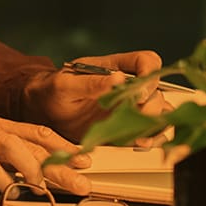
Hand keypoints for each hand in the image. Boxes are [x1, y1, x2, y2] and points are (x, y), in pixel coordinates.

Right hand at [0, 110, 93, 194]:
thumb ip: (0, 153)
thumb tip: (26, 172)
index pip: (37, 132)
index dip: (64, 145)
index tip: (85, 160)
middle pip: (32, 143)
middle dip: (60, 163)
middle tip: (82, 181)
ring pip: (11, 147)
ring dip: (32, 166)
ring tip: (45, 186)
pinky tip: (9, 191)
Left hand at [27, 50, 171, 143]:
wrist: (44, 112)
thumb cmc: (53, 91)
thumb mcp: (66, 85)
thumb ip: (91, 82)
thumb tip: (119, 78)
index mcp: (115, 67)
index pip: (147, 61)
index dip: (150, 74)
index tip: (138, 92)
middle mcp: (129, 86)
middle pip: (157, 90)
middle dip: (152, 105)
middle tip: (138, 116)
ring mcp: (130, 106)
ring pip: (161, 111)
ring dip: (156, 124)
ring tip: (141, 137)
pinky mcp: (128, 125)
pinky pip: (151, 130)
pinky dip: (152, 137)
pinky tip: (140, 144)